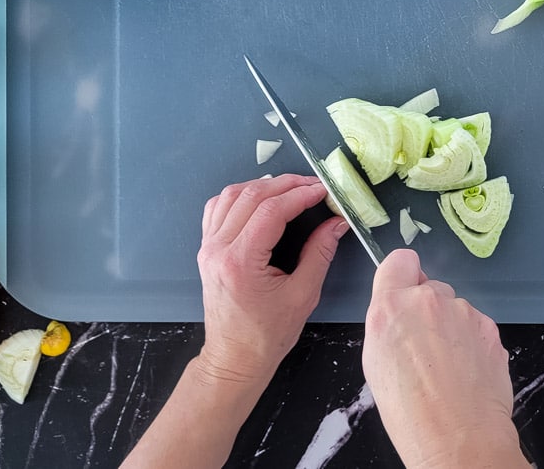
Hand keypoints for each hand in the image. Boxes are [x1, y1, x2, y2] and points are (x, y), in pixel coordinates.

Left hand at [197, 174, 348, 386]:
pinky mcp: (207, 249)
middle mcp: (218, 249)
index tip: (323, 190)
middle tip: (313, 185)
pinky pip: (218, 208)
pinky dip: (240, 196)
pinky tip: (260, 199)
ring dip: (263, 186)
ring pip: (231, 196)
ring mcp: (208, 247)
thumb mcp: (303, 295)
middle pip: (251, 196)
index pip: (271, 211)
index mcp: (241, 262)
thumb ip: (320, 253)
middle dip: (286, 184)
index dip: (300, 195)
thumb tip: (337, 222)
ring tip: (291, 188)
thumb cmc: (267, 335)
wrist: (234, 358)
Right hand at [363, 249, 526, 468]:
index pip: (399, 260)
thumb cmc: (413, 414)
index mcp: (391, 307)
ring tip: (445, 368)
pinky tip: (465, 373)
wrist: (459, 439)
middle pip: (429, 287)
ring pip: (455, 309)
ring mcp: (464, 313)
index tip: (402, 291)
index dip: (401, 276)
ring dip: (451, 328)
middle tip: (422, 346)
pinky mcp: (490, 329)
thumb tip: (397, 312)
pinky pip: (476, 327)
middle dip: (426, 309)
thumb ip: (387, 323)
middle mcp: (428, 302)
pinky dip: (471, 344)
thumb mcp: (376, 362)